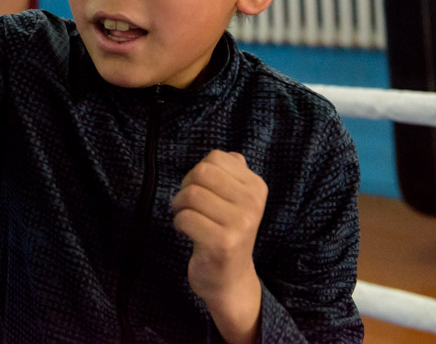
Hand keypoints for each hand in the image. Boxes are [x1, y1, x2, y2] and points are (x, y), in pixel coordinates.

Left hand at [171, 150, 265, 341]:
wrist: (230, 280)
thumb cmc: (226, 233)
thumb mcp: (236, 202)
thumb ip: (233, 175)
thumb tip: (231, 155)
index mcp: (257, 187)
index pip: (215, 158)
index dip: (197, 171)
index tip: (200, 191)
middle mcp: (253, 203)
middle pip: (201, 173)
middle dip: (185, 186)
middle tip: (187, 205)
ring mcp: (240, 224)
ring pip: (191, 195)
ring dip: (179, 206)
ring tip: (185, 218)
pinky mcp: (223, 243)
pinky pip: (185, 218)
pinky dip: (178, 223)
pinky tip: (187, 232)